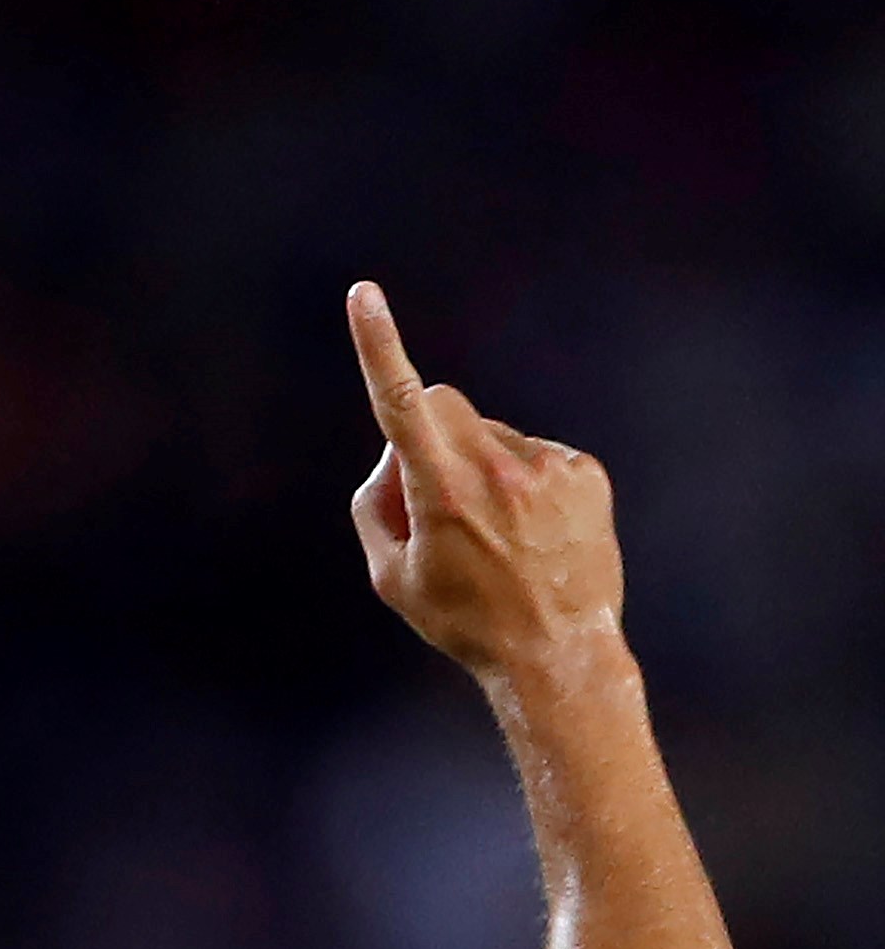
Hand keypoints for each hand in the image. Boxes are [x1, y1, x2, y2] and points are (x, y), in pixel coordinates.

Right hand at [346, 281, 622, 678]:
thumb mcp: (390, 576)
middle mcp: (495, 468)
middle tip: (433, 500)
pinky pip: (536, 454)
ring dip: (481, 467)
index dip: (378, 346)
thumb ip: (373, 505)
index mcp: (439, 491)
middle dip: (429, 434)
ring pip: (490, 435)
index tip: (364, 294)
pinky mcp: (583, 472)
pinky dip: (525, 481)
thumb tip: (393, 456)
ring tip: (497, 535)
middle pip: (444, 406)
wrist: (556, 653)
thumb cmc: (462, 620)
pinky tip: (533, 532)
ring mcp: (546, 467)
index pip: (400, 403)